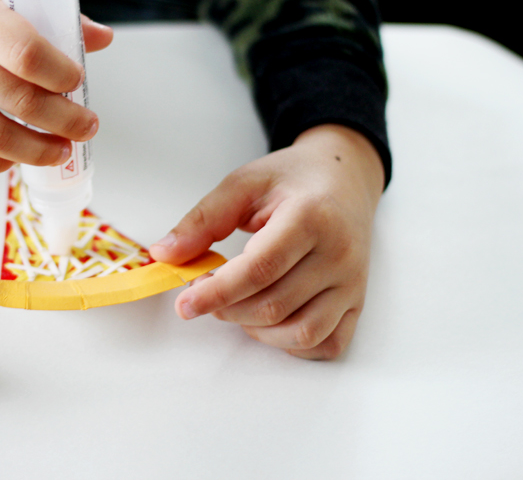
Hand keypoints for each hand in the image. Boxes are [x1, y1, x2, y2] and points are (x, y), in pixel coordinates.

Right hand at [0, 0, 112, 173]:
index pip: (26, 52)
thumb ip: (37, 13)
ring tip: (60, 150)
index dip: (62, 73)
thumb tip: (100, 37)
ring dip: (38, 150)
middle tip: (87, 126)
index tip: (77, 80)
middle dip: (65, 121)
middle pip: (19, 102)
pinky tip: (15, 157)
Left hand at [149, 124, 384, 359]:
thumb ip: (203, 220)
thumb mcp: (243, 184)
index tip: (184, 304)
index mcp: (311, 217)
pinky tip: (269, 322)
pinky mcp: (357, 302)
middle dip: (227, 308)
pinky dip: (291, 344)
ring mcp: (352, 283)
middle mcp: (339, 254)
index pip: (259, 269)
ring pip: (300, 332)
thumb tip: (165, 254)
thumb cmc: (292, 179)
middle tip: (205, 291)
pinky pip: (326, 343)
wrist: (344, 178)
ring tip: (237, 303)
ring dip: (255, 329)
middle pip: (274, 305)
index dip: (217, 292)